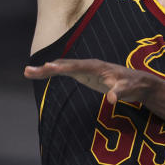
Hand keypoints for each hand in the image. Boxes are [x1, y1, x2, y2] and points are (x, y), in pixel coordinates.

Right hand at [24, 58, 155, 104]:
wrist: (136, 82)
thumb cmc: (131, 85)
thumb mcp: (126, 89)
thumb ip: (118, 93)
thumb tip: (111, 99)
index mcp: (96, 66)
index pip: (76, 66)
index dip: (62, 67)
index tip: (48, 67)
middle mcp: (88, 65)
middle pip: (64, 65)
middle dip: (46, 68)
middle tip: (28, 71)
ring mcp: (85, 69)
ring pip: (62, 67)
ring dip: (46, 70)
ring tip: (27, 72)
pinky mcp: (84, 74)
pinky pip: (65, 72)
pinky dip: (52, 72)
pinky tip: (42, 73)